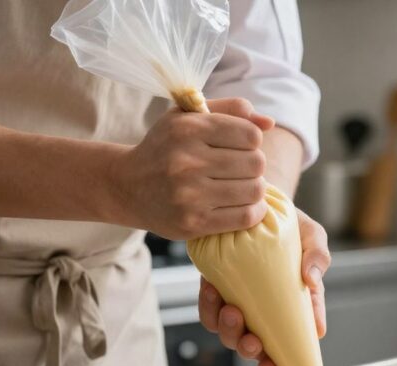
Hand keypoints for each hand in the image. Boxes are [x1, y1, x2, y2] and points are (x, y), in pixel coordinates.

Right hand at [107, 98, 274, 239]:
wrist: (128, 187)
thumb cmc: (166, 147)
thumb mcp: (188, 116)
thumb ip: (231, 110)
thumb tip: (268, 123)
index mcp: (188, 129)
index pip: (251, 135)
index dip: (252, 141)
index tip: (239, 147)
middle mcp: (186, 161)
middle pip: (256, 163)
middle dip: (254, 166)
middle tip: (239, 169)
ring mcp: (189, 195)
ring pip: (255, 190)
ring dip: (254, 189)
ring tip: (240, 186)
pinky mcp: (193, 223)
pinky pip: (245, 217)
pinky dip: (253, 211)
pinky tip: (243, 205)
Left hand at [198, 210, 331, 365]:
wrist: (257, 205)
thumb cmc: (291, 224)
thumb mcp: (312, 236)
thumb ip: (318, 255)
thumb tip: (311, 280)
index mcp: (296, 306)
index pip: (296, 341)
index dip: (287, 361)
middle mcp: (269, 311)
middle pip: (261, 347)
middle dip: (253, 353)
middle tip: (252, 341)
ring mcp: (243, 303)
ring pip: (232, 335)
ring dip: (230, 333)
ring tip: (232, 312)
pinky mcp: (220, 291)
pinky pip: (210, 312)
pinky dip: (209, 308)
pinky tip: (213, 292)